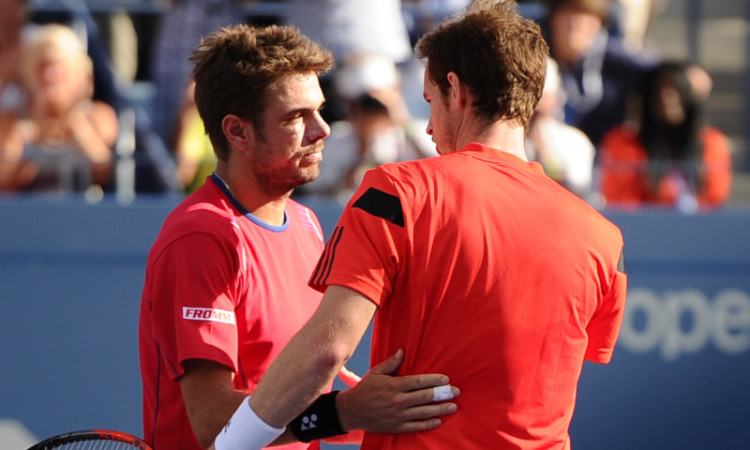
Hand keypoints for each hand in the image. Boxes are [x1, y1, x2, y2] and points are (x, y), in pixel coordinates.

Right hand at [335, 349, 458, 433]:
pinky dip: (428, 423)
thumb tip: (403, 351)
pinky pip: (415, 426)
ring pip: (423, 412)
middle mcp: (398, 401)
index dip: (434, 380)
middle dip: (442, 394)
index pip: (419, 382)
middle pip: (424, 397)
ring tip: (453, 407)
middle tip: (456, 392)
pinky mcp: (396, 427)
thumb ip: (392, 363)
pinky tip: (438, 420)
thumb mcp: (376, 373)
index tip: (446, 379)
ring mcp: (398, 415)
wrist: (352, 411)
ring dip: (440, 409)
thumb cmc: (365, 389)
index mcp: (394, 386)